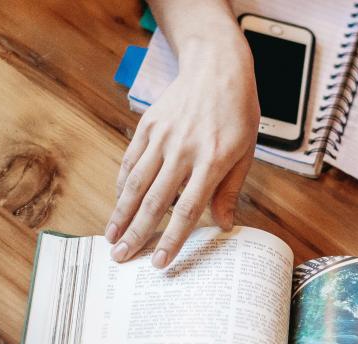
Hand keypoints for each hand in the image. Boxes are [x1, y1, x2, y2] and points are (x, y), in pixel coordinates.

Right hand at [106, 24, 258, 268]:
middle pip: (154, 202)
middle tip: (121, 257)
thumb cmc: (237, 112)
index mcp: (212, 160)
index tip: (159, 262)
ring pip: (135, 184)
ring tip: (111, 237)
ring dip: (121, 214)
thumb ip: (231, 190)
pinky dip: (122, 186)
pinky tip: (118, 205)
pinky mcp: (148, 126)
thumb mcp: (246, 152)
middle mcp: (183, 151)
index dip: (172, 239)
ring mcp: (162, 138)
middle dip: (136, 234)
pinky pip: (131, 162)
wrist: (217, 67)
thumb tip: (222, 226)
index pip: (188, 210)